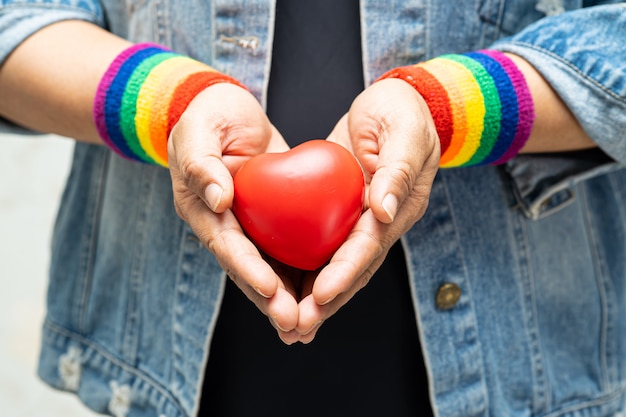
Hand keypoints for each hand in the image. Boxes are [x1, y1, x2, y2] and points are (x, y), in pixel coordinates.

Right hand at [167, 83, 300, 342]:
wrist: (226, 110)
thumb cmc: (208, 115)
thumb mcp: (199, 130)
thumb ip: (202, 163)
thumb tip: (218, 200)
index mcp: (201, 210)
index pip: (227, 246)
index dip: (249, 270)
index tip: (271, 292)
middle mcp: (224, 225)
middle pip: (249, 268)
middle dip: (272, 300)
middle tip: (297, 325)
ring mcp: (248, 224)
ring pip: (269, 266)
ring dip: (288, 297)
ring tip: (310, 326)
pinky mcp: (270, 217)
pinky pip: (287, 246)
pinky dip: (302, 271)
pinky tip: (323, 292)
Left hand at [295, 78, 440, 342]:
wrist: (397, 105)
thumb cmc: (403, 113)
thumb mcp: (404, 133)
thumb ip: (397, 171)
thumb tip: (384, 212)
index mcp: (398, 209)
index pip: (368, 248)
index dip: (345, 273)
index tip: (321, 296)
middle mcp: (380, 224)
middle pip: (352, 270)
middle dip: (326, 302)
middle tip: (296, 328)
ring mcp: (362, 222)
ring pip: (337, 267)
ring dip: (315, 299)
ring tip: (288, 327)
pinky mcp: (344, 214)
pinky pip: (324, 248)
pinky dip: (308, 272)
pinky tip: (286, 290)